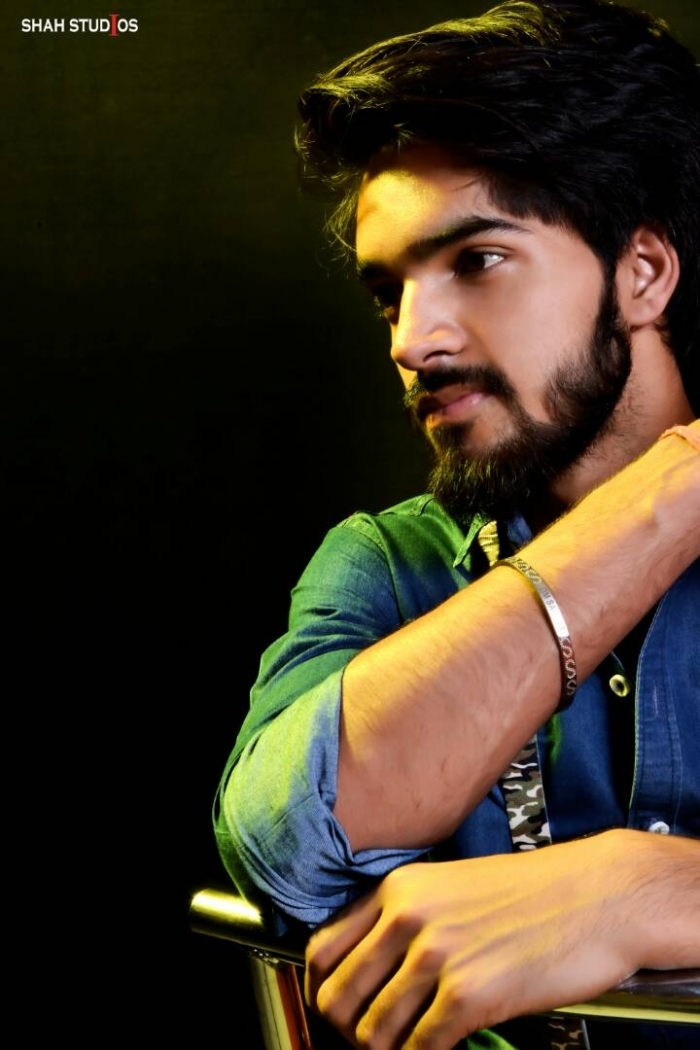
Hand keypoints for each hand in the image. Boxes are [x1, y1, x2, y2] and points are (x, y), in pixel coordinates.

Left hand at [305, 833, 639, 1048]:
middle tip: (375, 1043)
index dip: (322, 992)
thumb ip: (408, 919)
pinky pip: (420, 1048)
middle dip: (348, 1033)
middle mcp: (408, 917)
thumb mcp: (453, 886)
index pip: (322, 950)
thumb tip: (374, 969)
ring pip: (372, 1032)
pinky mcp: (470, 993)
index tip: (339, 1013)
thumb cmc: (535, 893)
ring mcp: (437, 955)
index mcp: (400, 889)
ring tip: (412, 1049)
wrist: (600, 894)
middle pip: (336, 997)